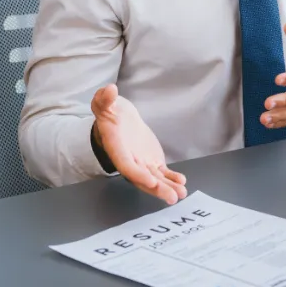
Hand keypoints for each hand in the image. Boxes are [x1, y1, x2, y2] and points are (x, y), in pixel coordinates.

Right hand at [91, 84, 187, 204]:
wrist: (118, 119)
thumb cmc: (109, 112)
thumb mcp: (104, 103)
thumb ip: (105, 99)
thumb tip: (109, 90)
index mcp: (116, 148)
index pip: (126, 165)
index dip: (137, 174)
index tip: (150, 180)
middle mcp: (129, 159)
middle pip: (142, 177)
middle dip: (157, 188)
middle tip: (172, 197)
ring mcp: (141, 162)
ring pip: (154, 178)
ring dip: (167, 187)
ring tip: (181, 193)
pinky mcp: (151, 161)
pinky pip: (162, 173)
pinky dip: (171, 178)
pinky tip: (182, 181)